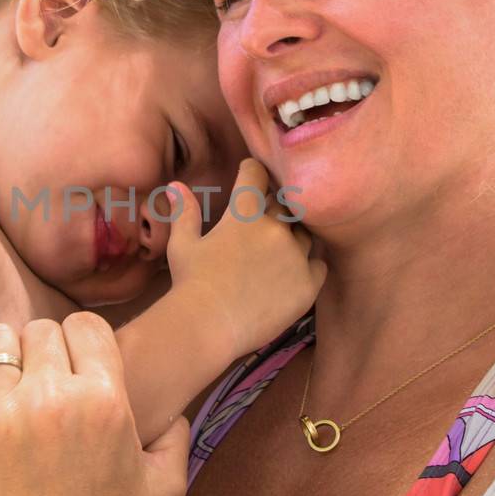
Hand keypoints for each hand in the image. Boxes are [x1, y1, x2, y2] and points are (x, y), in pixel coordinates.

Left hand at [0, 316, 190, 495]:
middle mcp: (54, 398)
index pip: (85, 327)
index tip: (67, 364)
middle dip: (39, 350)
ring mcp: (2, 413)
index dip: (77, 341)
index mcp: (105, 400)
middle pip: (40, 332)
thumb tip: (175, 412)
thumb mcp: (163, 487)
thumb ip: (176, 439)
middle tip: (32, 378)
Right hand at [163, 158, 325, 357]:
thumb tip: (175, 187)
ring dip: (293, 237)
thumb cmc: (191, 283)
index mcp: (244, 214)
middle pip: (285, 204)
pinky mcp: (308, 283)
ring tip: (278, 252)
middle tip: (263, 223)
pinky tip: (293, 274)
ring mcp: (295, 255)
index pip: (256, 174)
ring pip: (305, 234)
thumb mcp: (182, 245)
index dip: (253, 171)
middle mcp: (276, 228)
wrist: (209, 324)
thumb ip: (184, 213)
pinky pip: (319, 265)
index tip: (251, 175)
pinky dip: (308, 266)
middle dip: (275, 207)